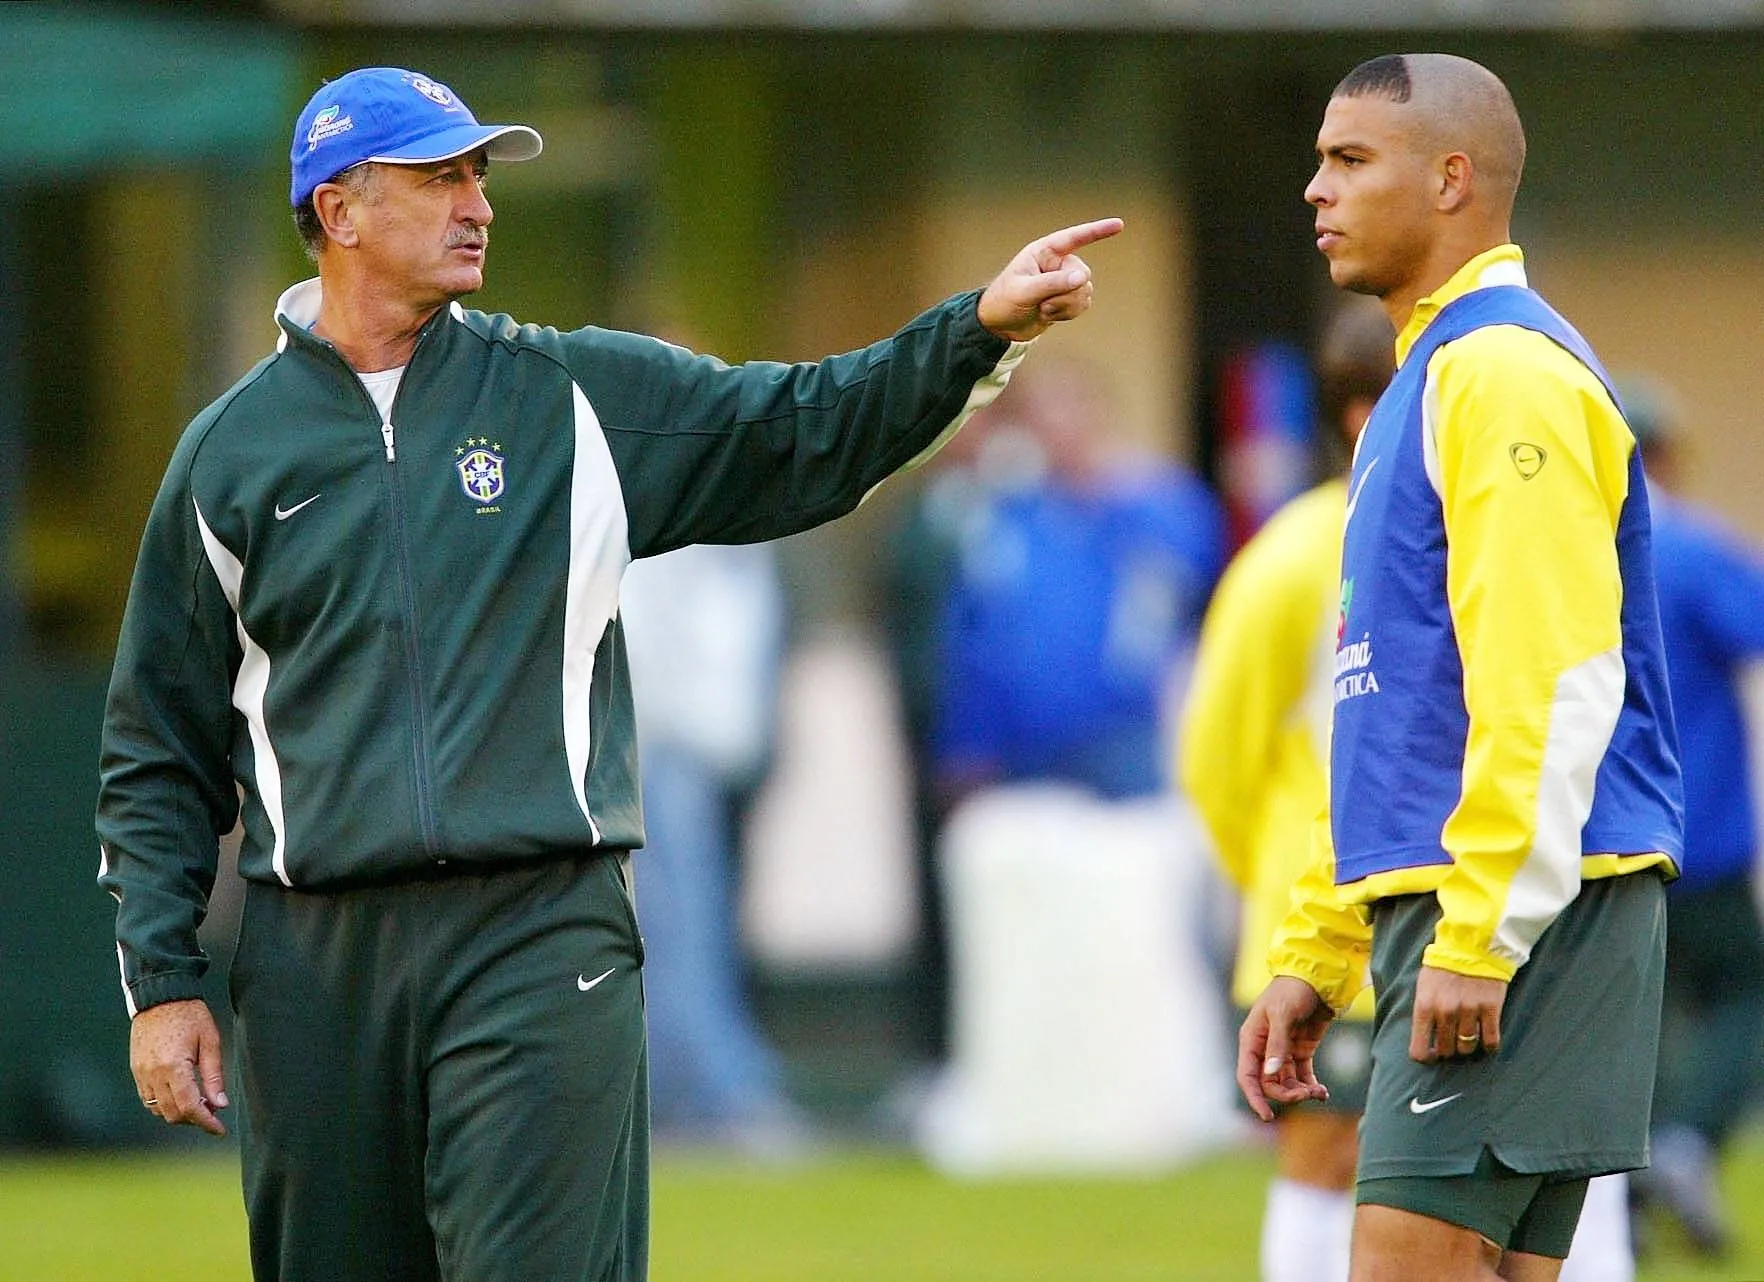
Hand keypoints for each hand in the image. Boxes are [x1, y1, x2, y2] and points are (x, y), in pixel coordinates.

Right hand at [130, 998, 228, 1136]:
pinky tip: (181, 1094)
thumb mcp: (210, 1041)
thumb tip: (220, 1104)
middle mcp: (153, 1074)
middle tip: (213, 1111)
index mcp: (173, 1067)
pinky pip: (148, 1099)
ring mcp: (141, 1074)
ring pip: (158, 1110)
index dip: (206, 1122)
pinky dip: (165, 1104)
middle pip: (173, 1114)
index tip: (219, 1129)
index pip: (189, 1107)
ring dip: (179, 1113)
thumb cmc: (190, 1014)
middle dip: (194, 1119)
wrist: (160, 996)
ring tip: (200, 1101)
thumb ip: (214, 1075)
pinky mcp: (136, 1070)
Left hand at [976, 218, 1123, 341]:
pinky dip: (1068, 314)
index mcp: (1044, 252)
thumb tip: (1083, 278)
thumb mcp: (1024, 291)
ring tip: (1043, 309)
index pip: (1074, 238)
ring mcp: (1064, 280)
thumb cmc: (1004, 301)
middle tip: (1042, 304)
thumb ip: (1052, 284)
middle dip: (1065, 294)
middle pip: (1082, 275)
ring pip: (1084, 292)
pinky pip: (1083, 304)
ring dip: (1065, 306)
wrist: (999, 326)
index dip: (1097, 231)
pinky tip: (1050, 315)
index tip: (1119, 225)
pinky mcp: (1067, 298)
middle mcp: (1057, 263)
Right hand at [1237, 975, 1334, 1121]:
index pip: (1247, 1076)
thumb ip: (1277, 1044)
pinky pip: (1302, 1077)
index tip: (1267, 1116)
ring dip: (1300, 1092)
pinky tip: (1322, 1092)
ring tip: (1318, 1093)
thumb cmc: (1292, 990)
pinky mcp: (1301, 1051)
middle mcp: (1264, 1048)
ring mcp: (1283, 1051)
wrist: (1317, 977)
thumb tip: (1270, 1074)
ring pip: (1286, 1083)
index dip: (1254, 1098)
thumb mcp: (1283, 1014)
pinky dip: (1311, 1087)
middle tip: (1306, 1094)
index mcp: (1251, 1039)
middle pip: (1269, 1084)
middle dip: (1286, 1094)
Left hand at [1409, 964, 1505, 1062]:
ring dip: (1468, 1048)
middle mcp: (1446, 1012)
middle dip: (1448, 1050)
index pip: (1419, 1049)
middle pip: (1446, 1050)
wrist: (1472, 944)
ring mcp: (1469, 1011)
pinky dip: (1489, 1045)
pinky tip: (1487, 1041)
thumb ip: (1424, 1011)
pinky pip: (1491, 1040)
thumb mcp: (1424, 986)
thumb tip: (1426, 1038)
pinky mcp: (1491, 1009)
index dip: (1426, 1057)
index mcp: (1425, 1006)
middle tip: (1452, 1043)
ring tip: (1469, 1039)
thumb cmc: (1444, 965)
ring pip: (1467, 1048)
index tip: (1432, 1056)